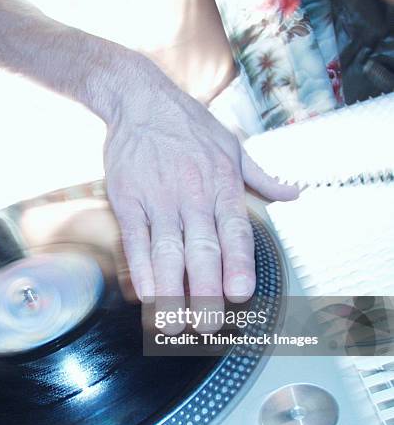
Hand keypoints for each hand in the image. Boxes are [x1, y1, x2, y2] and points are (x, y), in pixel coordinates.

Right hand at [104, 58, 297, 305]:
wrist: (140, 100)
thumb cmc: (189, 125)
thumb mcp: (233, 145)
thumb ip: (262, 177)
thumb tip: (295, 194)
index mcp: (220, 184)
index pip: (233, 231)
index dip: (238, 264)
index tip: (241, 294)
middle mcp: (191, 195)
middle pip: (201, 250)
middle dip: (205, 292)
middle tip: (209, 324)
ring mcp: (157, 199)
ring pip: (166, 253)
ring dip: (171, 292)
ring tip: (175, 324)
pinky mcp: (127, 200)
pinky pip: (135, 241)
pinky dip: (141, 270)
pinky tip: (148, 296)